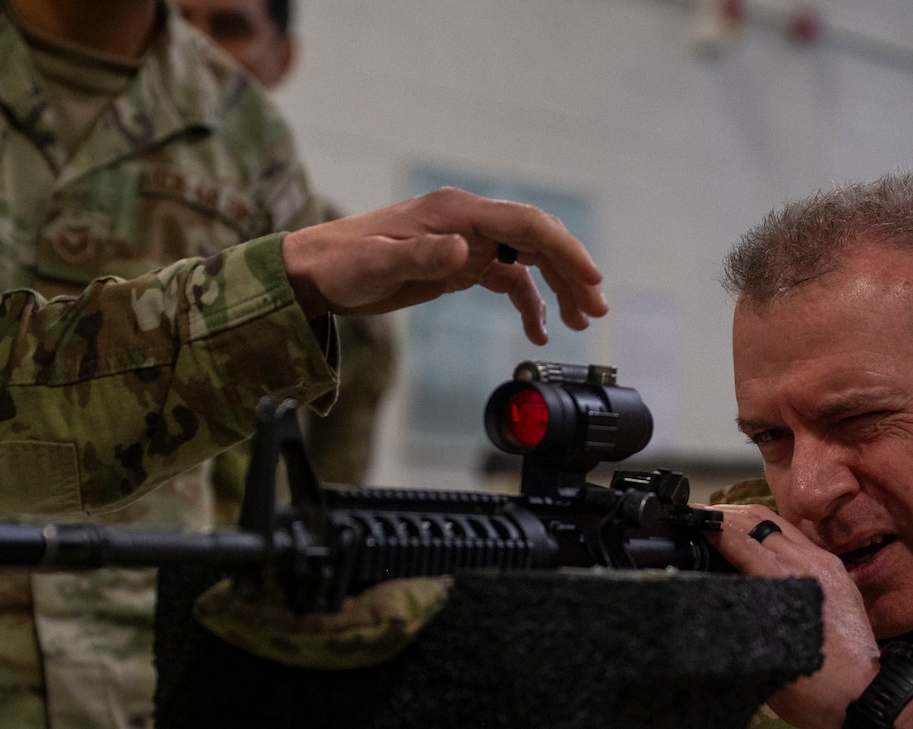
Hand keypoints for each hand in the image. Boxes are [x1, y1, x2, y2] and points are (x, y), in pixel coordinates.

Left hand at [281, 188, 606, 345]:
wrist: (316, 272)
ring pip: (527, 260)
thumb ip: (421, 256)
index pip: (525, 225)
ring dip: (557, 287)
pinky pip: (506, 279)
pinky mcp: (459, 264)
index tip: (591, 279)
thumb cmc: (342, 264)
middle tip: (596, 309)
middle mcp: (468, 222)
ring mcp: (466, 242)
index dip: (563, 249)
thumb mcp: (378, 264)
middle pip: (536, 240)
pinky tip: (540, 330)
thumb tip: (463, 249)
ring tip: (580, 321)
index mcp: (456, 213)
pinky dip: (528, 302)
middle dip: (571, 272)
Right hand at [709, 504, 912, 728]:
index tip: (682, 522)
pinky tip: (753, 544)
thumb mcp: (761, 658)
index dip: (708, 526)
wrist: (866, 699)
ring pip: (779, 525)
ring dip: (746, 521)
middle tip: (694, 517)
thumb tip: (708, 596)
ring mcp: (826, 564)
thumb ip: (738, 621)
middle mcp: (809, 564)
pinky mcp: (836, 571)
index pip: (740, 539)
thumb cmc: (810, 690)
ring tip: (718, 524)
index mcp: (788, 583)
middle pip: (759, 522)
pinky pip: (797, 540)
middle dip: (724, 515)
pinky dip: (769, 536)